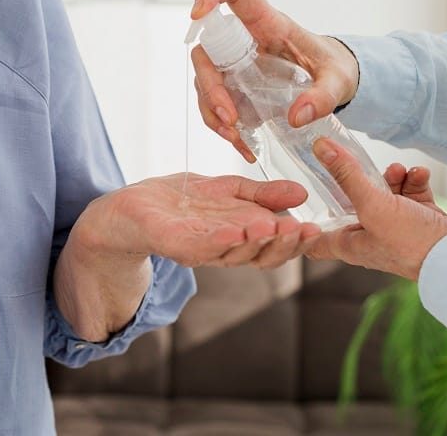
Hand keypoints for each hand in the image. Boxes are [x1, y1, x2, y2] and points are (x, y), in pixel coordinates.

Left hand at [73, 173, 322, 269]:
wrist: (129, 207)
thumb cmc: (181, 201)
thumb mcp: (229, 190)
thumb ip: (263, 194)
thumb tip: (302, 193)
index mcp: (240, 238)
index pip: (275, 245)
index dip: (297, 241)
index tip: (317, 229)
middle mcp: (224, 250)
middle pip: (261, 256)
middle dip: (284, 245)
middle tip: (304, 231)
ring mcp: (199, 250)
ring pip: (235, 253)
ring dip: (257, 242)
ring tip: (277, 227)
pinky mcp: (173, 243)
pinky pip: (201, 246)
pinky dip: (221, 239)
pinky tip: (238, 229)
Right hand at [191, 0, 358, 161]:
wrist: (333, 83)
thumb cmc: (334, 68)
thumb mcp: (338, 81)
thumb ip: (323, 97)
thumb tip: (297, 116)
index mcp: (269, 23)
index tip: (198, 13)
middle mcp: (244, 39)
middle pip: (208, 49)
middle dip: (210, 84)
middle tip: (229, 116)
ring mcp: (235, 63)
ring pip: (205, 79)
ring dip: (212, 109)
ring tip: (234, 135)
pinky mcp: (235, 86)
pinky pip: (214, 102)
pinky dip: (220, 124)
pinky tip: (240, 141)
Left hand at [305, 138, 446, 279]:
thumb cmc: (412, 242)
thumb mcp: (374, 206)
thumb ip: (347, 176)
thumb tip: (320, 147)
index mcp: (350, 244)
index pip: (314, 239)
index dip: (303, 222)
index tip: (298, 198)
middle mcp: (370, 238)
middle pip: (352, 204)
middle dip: (358, 181)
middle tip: (359, 162)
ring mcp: (396, 229)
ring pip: (384, 194)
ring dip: (391, 177)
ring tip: (400, 170)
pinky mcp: (419, 220)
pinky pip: (410, 194)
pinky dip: (413, 181)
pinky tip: (420, 174)